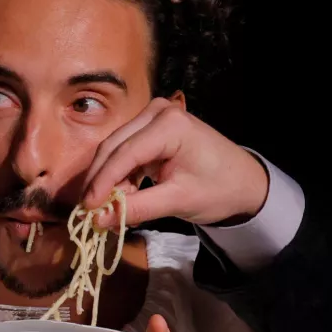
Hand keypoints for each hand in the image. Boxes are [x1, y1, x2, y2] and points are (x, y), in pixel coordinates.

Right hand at [82, 97, 268, 227]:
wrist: (245, 183)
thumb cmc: (219, 189)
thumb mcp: (178, 201)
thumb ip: (137, 208)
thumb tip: (98, 219)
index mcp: (170, 124)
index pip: (124, 153)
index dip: (102, 182)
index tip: (87, 209)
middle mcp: (157, 112)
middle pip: (114, 147)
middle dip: (100, 181)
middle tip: (90, 211)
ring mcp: (152, 117)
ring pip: (115, 150)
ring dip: (109, 180)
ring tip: (110, 207)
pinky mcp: (150, 129)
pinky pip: (124, 152)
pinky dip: (120, 176)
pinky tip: (122, 196)